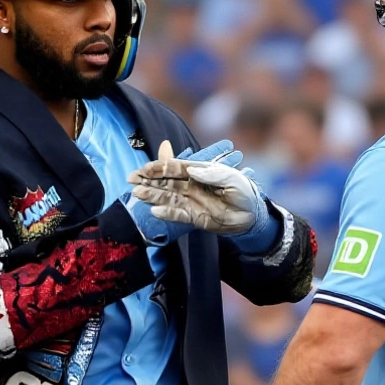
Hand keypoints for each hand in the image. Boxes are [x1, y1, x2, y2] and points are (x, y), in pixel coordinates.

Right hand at [132, 162, 258, 233]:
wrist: (253, 216)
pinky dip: (167, 213)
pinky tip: (155, 211)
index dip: (159, 167)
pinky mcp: (194, 217)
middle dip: (148, 181)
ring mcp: (191, 201)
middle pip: (166, 182)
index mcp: (200, 172)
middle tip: (131, 181)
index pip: (175, 167)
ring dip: (153, 195)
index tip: (145, 168)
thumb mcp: (231, 180)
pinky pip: (177, 214)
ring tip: (137, 195)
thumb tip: (192, 170)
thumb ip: (212, 174)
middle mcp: (192, 185)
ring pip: (168, 197)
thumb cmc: (244, 192)